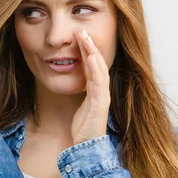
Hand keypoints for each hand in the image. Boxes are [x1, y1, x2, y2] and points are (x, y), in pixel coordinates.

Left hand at [71, 28, 110, 144]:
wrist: (87, 146)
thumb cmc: (83, 127)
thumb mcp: (80, 104)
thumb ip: (82, 92)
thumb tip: (75, 80)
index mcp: (96, 91)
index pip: (93, 67)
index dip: (88, 51)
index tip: (81, 37)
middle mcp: (102, 91)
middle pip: (98, 64)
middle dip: (91, 47)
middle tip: (82, 31)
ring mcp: (102, 97)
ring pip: (99, 70)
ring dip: (93, 53)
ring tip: (86, 38)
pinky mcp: (100, 104)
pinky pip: (99, 83)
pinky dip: (96, 69)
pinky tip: (91, 58)